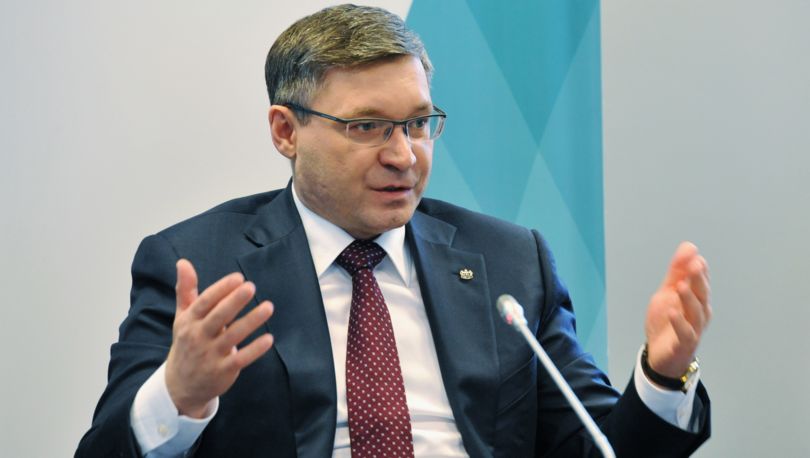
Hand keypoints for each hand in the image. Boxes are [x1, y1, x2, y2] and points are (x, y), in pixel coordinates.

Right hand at [165, 259, 274, 417]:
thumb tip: (183, 262)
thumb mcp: (183, 317)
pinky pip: (241, 358)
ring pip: (233, 336)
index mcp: (189, 321)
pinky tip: (269, 338)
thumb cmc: (187, 343)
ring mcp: (211, 355)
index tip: (238, 278)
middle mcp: (198, 337)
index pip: (205, 302)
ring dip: (251, 321)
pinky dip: (255, 349)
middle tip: (251, 286)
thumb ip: (186, 290)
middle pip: (218, 317)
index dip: (221, 289)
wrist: (181, 385)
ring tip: (269, 306)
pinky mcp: (223, 370)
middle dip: (234, 301)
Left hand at [645, 242, 711, 379]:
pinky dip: (679, 322)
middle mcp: (699, 313)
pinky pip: (685, 333)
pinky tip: (672, 311)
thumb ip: (677, 272)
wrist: (660, 354)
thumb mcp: (668, 292)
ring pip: (695, 312)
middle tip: (695, 264)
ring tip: (681, 285)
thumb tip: (689, 246)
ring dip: (689, 298)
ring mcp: (693, 329)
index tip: (693, 254)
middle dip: (699, 279)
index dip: (698, 268)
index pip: (700, 281)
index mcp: (697, 299)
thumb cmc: (667, 322)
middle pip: (702, 294)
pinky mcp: (683, 344)